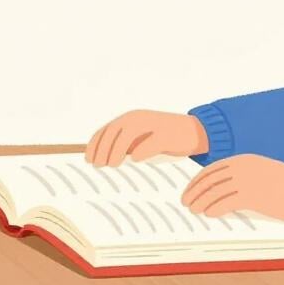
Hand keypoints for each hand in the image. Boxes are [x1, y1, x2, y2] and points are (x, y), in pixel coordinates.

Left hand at [84, 110, 207, 165]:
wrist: (195, 131)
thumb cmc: (164, 139)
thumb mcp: (141, 140)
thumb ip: (125, 145)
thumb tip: (102, 159)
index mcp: (130, 118)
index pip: (106, 130)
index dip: (94, 145)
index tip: (88, 159)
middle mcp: (139, 118)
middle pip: (114, 132)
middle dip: (103, 149)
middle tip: (98, 165)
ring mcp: (153, 125)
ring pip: (128, 135)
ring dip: (117, 150)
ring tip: (112, 165)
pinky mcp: (167, 134)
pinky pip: (151, 143)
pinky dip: (142, 151)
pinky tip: (135, 160)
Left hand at [181, 154, 283, 220]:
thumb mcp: (263, 173)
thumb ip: (245, 177)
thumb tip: (228, 190)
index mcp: (244, 160)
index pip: (213, 169)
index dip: (198, 180)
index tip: (190, 188)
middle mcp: (242, 167)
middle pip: (210, 179)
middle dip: (195, 191)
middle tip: (185, 201)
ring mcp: (246, 180)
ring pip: (214, 191)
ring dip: (201, 202)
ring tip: (193, 210)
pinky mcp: (251, 195)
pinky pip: (225, 202)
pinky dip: (214, 208)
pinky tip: (209, 214)